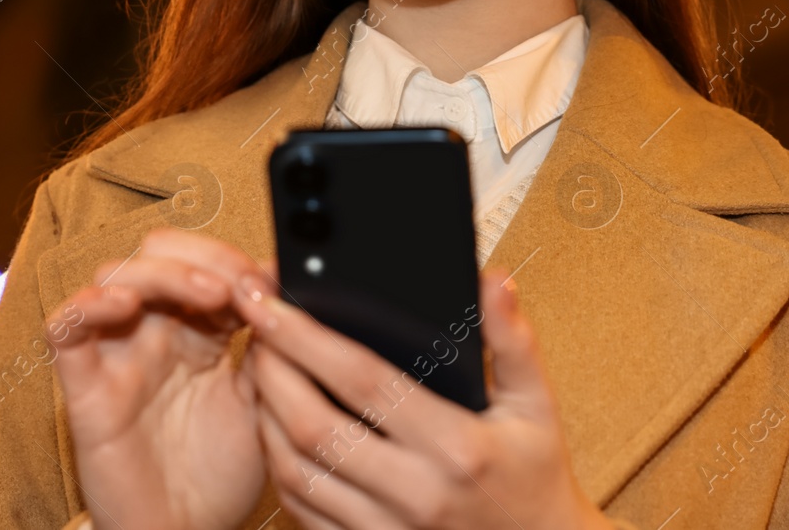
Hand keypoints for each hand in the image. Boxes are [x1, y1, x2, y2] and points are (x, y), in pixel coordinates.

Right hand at [47, 228, 275, 529]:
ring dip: (163, 271)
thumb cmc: (220, 475)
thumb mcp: (263, 400)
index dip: (236, 260)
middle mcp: (157, 332)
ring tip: (207, 294)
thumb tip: (286, 285)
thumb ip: (271, 345)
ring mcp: (119, 354)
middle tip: (241, 287)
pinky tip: (125, 303)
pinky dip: (88, 303)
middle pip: (160, 253)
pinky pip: (65, 327)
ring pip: (116, 274)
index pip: (206, 261)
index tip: (271, 281)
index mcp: (200, 331)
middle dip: (204, 256)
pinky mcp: (85, 386)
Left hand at [232, 265, 612, 529]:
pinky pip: (303, 511)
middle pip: (312, 426)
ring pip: (296, 471)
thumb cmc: (534, 478)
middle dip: (270, 369)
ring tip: (257, 368)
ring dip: (264, 416)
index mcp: (455, 446)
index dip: (307, 336)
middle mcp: (415, 494)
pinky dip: (278, 466)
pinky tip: (273, 428)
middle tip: (251, 325)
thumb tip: (493, 282)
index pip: (362, 381)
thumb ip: (513, 341)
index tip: (271, 301)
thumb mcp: (538, 406)